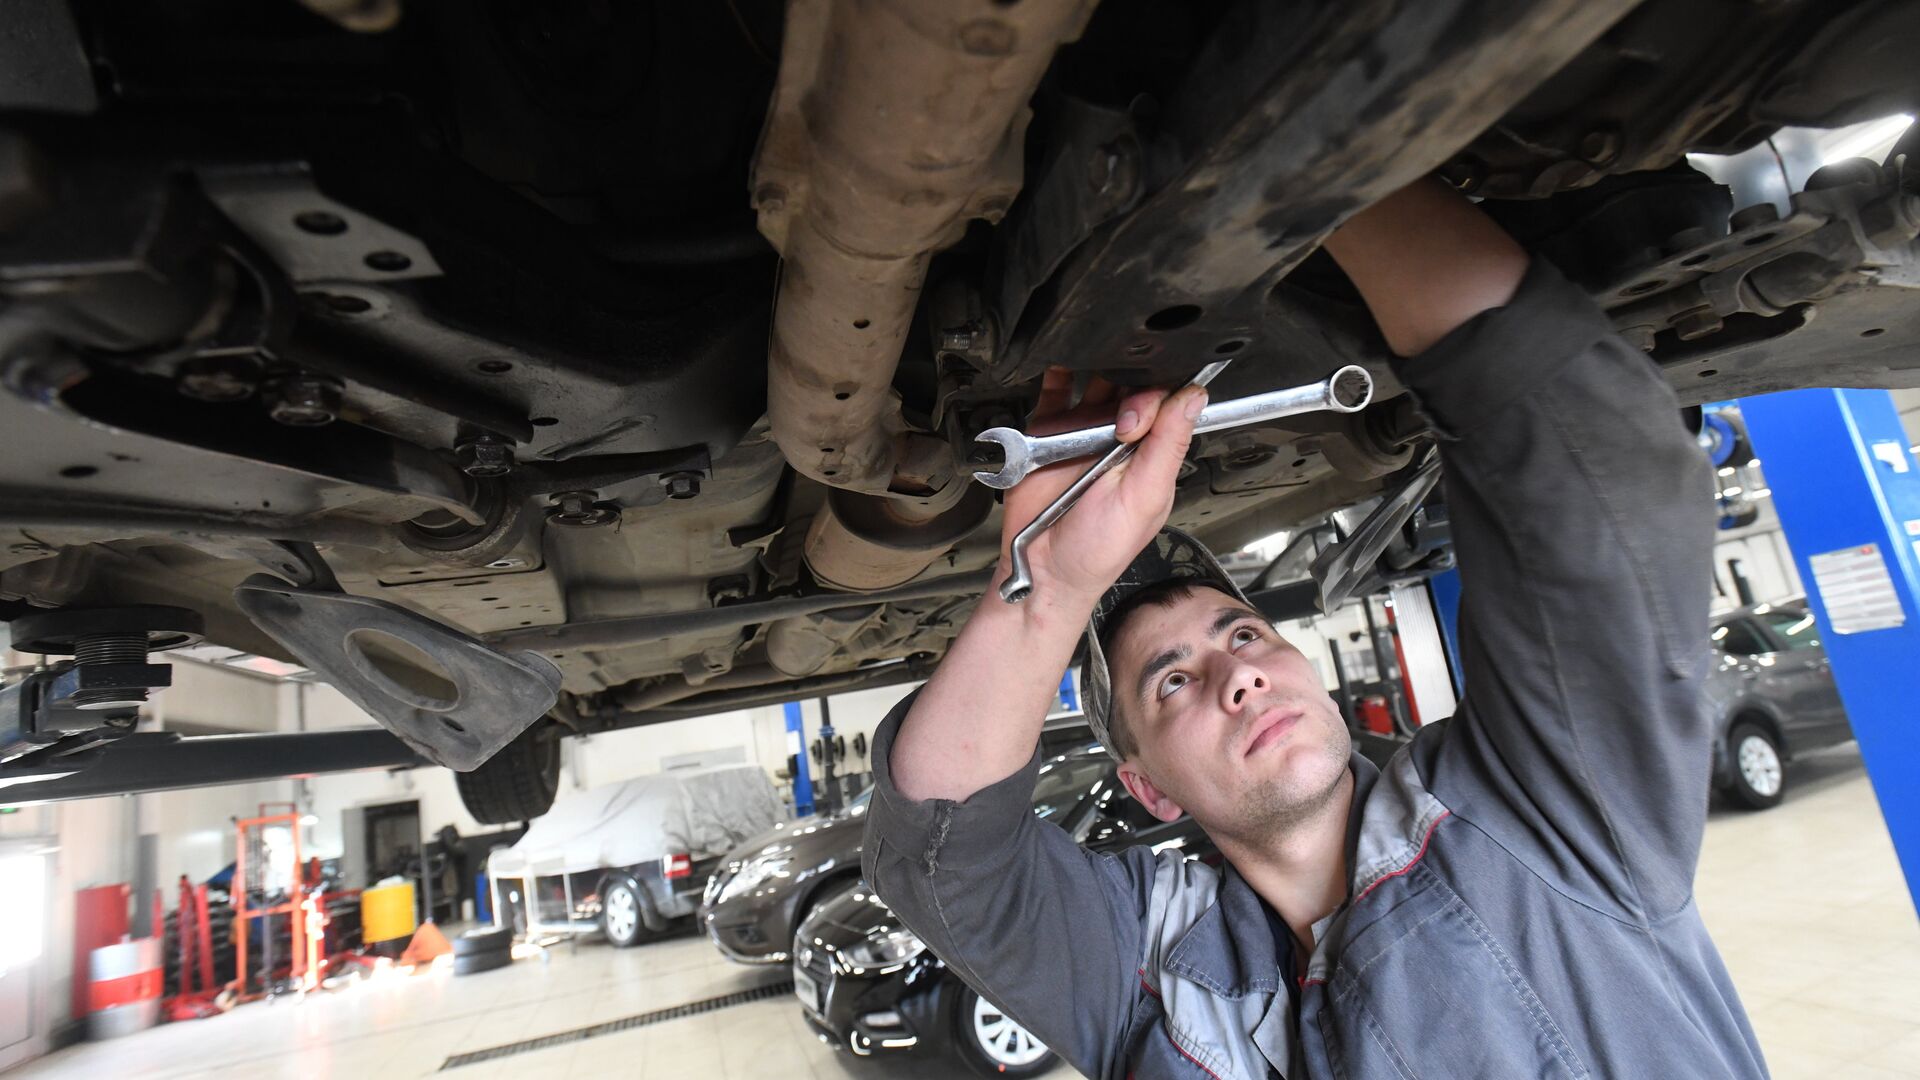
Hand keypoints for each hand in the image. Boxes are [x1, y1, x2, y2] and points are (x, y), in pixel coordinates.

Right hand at [997, 367, 1206, 606]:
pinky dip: (1058, 372)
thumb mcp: (1144, 500)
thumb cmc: (1099, 550)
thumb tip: (1193, 399)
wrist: (1045, 570)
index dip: (1153, 401)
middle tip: (1117, 420)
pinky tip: (1062, 365)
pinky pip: (1055, 391)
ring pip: (1097, 380)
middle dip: (1127, 386)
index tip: (1134, 425)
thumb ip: (1167, 447)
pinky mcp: (1049, 433)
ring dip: (1097, 370)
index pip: (1164, 403)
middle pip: (1132, 386)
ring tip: (1092, 385)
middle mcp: (1120, 440)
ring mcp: (1084, 434)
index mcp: (1151, 454)